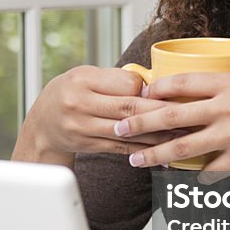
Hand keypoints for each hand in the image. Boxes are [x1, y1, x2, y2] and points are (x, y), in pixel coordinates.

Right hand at [12, 65, 176, 166]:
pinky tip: (162, 153)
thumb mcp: (86, 76)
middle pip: (128, 109)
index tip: (166, 92)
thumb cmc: (71, 93)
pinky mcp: (88, 146)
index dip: (148, 89)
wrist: (42, 124)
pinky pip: (122, 149)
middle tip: (187, 115)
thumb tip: (153, 83)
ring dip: (158, 135)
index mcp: (82, 80)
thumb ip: (116, 79)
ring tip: (183, 135)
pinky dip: (144, 151)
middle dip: (161, 113)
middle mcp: (80, 104)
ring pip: (128, 132)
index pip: (125, 84)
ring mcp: (82, 128)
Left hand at [113, 72, 229, 172]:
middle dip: (140, 122)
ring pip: (181, 146)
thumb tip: (223, 91)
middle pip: (172, 115)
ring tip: (134, 158)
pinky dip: (197, 174)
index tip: (142, 93)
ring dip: (154, 154)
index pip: (184, 83)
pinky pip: (210, 170)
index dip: (158, 89)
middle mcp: (227, 108)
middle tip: (118, 126)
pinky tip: (186, 178)